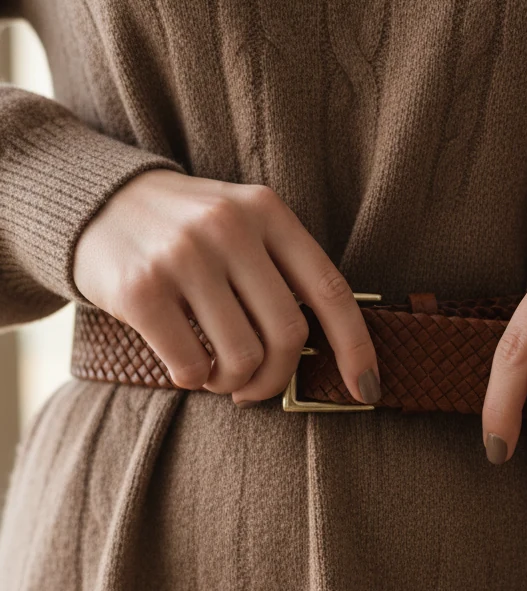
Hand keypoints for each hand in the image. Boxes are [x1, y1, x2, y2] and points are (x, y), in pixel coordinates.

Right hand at [72, 168, 380, 404]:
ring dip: (233, 383)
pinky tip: (184, 364)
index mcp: (267, 211)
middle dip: (277, 378)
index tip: (366, 389)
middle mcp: (229, 227)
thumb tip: (328, 353)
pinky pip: (190, 366)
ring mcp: (184, 256)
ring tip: (217, 374)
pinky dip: (193, 380)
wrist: (96, 201)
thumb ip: (282, 272)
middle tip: (255, 388)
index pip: (330, 291)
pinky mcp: (141, 289)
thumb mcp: (242, 225)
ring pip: (242, 357)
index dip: (356, 348)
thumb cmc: (186, 231)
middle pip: (288, 336)